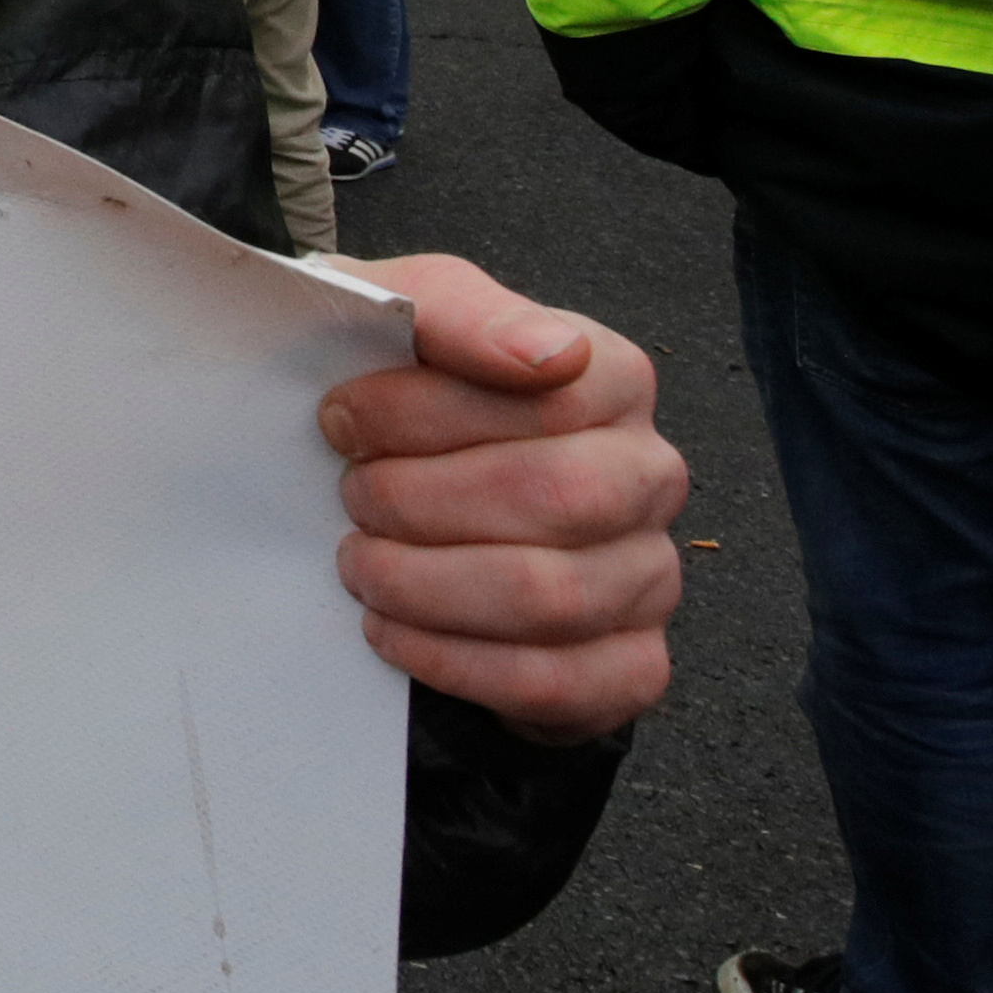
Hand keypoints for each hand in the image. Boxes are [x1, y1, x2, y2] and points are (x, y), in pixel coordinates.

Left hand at [316, 253, 685, 739]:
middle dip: (422, 501)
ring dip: (425, 584)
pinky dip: (451, 661)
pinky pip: (552, 680)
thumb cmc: (402, 402)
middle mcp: (649, 475)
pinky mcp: (629, 667)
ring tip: (360, 564)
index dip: (424, 411)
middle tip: (351, 499)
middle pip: (555, 495)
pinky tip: (392, 631)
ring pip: (549, 595)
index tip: (341, 418)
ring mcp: (651, 576)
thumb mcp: (406, 324)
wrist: (402, 512)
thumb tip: (551, 351)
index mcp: (612, 377)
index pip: (544, 393)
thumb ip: (461, 311)